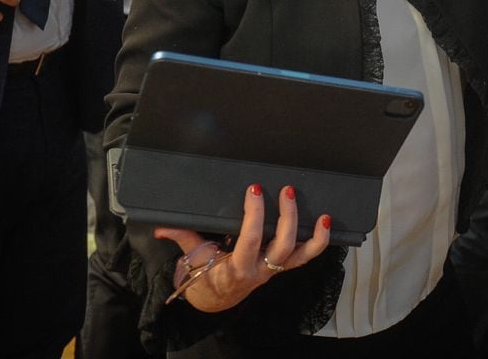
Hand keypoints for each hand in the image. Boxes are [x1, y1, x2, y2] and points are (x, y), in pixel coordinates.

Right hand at [154, 184, 331, 311]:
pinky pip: (305, 257)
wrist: (217, 298)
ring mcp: (274, 269)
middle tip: (287, 190)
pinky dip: (318, 241)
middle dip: (286, 218)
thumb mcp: (192, 257)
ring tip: (320, 213)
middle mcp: (260, 270)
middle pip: (280, 247)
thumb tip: (161, 225)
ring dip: (311, 234)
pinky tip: (325, 222)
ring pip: (299, 255)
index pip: (249, 241)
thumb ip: (181, 237)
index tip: (254, 190)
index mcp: (237, 268)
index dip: (254, 216)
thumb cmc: (205, 274)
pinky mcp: (283, 266)